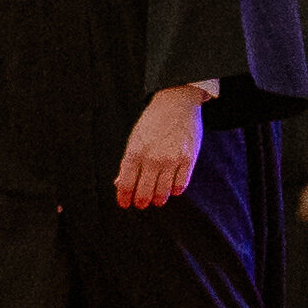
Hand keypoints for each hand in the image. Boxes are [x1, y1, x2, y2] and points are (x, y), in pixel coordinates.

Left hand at [115, 87, 204, 210]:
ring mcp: (171, 159)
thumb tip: (119, 184)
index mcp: (134, 152)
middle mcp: (152, 158)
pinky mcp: (188, 159)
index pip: (126, 183)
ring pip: (163, 192)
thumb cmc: (152, 122)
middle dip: (141, 202)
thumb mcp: (134, 139)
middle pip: (144, 192)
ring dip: (158, 199)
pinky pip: (181, 184)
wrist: (176, 103)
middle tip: (141, 204)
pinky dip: (176, 190)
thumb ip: (128, 163)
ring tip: (157, 199)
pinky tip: (172, 189)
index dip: (124, 197)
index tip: (125, 204)